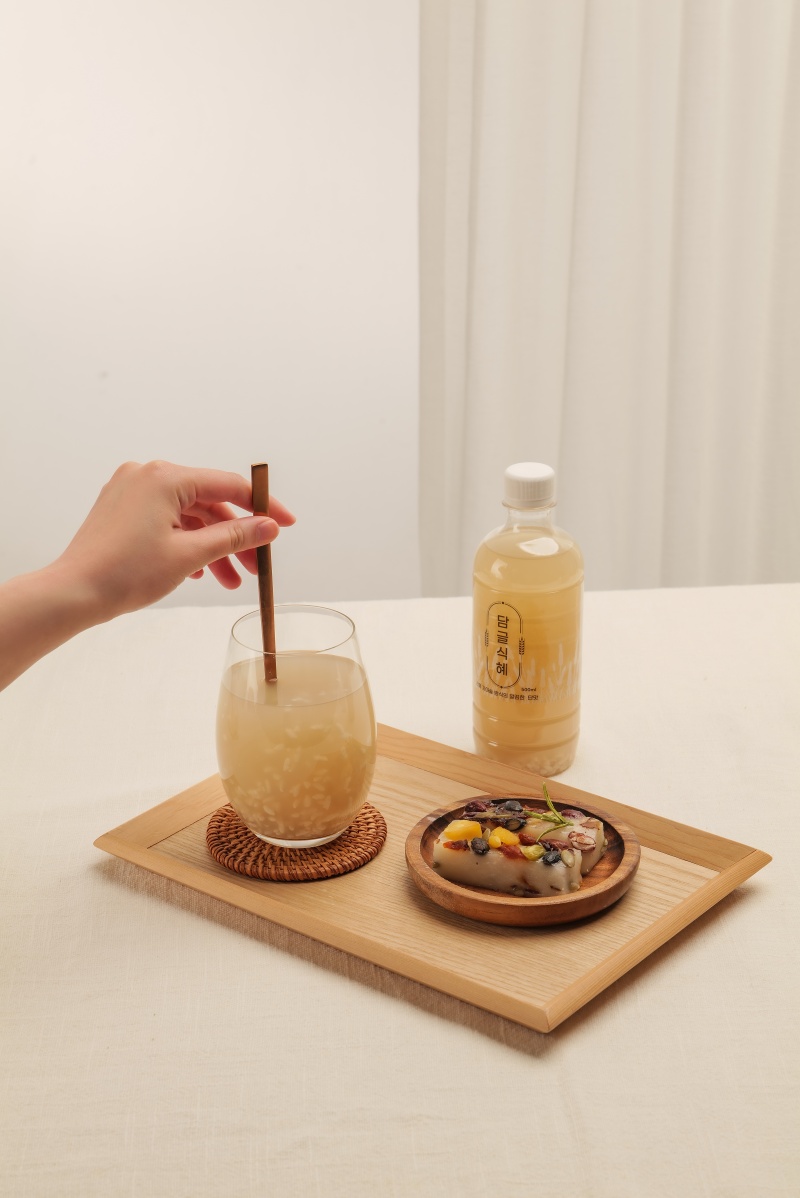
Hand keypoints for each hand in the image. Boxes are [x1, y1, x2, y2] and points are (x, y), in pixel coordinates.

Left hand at [55, 460, 294, 620]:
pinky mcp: (122, 508)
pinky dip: (187, 542)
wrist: (73, 593)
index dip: (263, 507)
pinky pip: (167, 519)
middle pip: (210, 502)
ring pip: (189, 514)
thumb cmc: (125, 573)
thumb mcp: (190, 555)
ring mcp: (131, 490)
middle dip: (235, 536)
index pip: (229, 485)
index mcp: (165, 477)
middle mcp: (147, 474)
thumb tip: (268, 526)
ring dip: (212, 545)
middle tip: (256, 565)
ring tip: (228, 580)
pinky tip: (198, 571)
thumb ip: (234, 536)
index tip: (286, 524)